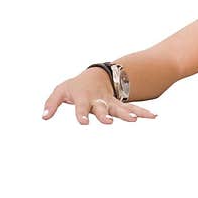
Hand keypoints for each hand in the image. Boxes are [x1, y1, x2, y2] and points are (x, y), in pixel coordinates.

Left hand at [42, 68, 156, 124]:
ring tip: (136, 120)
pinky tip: (154, 116)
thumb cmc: (76, 86)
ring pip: (120, 108)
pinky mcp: (119, 105)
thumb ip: (51, 103)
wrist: (96, 75)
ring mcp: (110, 102)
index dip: (82, 114)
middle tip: (110, 122)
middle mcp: (99, 100)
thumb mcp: (61, 91)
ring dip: (127, 114)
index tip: (84, 123)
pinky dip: (142, 112)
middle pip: (103, 108)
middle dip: (106, 115)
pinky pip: (132, 108)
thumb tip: (44, 116)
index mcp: (84, 98)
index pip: (81, 107)